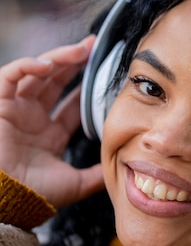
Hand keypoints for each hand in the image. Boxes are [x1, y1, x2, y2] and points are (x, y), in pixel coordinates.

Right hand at [0, 36, 104, 206]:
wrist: (11, 199)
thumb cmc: (38, 194)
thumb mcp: (77, 183)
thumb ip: (98, 174)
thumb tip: (125, 167)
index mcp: (50, 136)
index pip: (71, 105)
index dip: (86, 89)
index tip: (105, 75)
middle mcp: (33, 119)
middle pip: (55, 82)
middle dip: (74, 63)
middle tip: (94, 46)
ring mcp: (16, 110)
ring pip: (36, 73)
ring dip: (58, 58)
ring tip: (80, 49)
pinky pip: (10, 76)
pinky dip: (27, 66)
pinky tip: (48, 64)